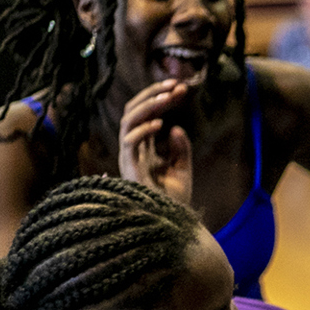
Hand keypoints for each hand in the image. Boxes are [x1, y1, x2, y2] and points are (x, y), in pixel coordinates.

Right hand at [118, 80, 193, 201]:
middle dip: (152, 95)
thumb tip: (176, 128)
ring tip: (168, 98)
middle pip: (132, 111)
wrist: (171, 223)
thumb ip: (180, 149)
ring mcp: (129, 158)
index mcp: (142, 148)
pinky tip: (160, 124)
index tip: (180, 88)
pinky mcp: (130, 169)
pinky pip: (129, 143)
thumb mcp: (182, 170)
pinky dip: (142, 130)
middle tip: (175, 86)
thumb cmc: (173, 200)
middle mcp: (132, 150)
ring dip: (148, 106)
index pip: (144, 114)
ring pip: (128, 121)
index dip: (158, 98)